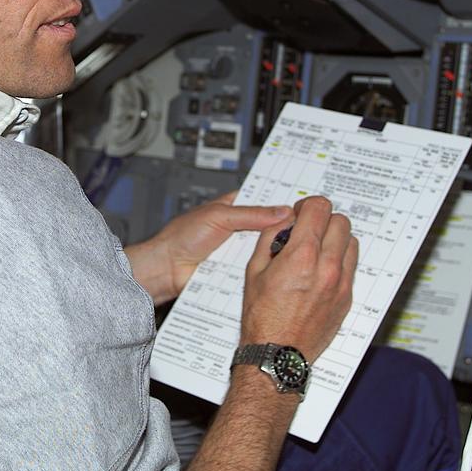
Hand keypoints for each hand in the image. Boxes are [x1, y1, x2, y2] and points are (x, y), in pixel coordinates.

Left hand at [125, 191, 291, 305]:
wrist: (167, 268)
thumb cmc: (182, 237)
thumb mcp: (219, 216)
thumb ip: (251, 214)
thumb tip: (282, 211)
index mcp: (233, 207)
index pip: (263, 200)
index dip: (281, 201)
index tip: (303, 203)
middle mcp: (238, 228)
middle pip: (269, 226)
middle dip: (282, 228)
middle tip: (304, 227)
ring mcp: (238, 250)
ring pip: (264, 248)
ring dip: (272, 249)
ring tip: (292, 247)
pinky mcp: (236, 270)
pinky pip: (255, 267)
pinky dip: (262, 267)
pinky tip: (274, 266)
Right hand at [240, 195, 355, 360]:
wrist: (277, 353)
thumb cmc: (261, 316)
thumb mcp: (254, 270)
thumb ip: (270, 237)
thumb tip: (284, 220)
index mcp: (301, 256)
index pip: (319, 208)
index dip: (308, 206)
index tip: (301, 213)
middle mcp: (327, 267)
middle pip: (340, 221)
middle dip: (323, 220)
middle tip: (308, 231)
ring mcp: (341, 283)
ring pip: (351, 241)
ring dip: (335, 239)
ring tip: (317, 251)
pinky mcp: (347, 298)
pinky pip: (351, 266)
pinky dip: (339, 260)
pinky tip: (321, 271)